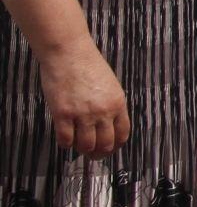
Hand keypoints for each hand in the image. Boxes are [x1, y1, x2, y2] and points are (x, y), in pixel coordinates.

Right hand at [39, 39, 128, 158]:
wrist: (69, 52)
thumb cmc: (88, 66)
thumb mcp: (110, 85)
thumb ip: (110, 105)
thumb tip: (107, 126)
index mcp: (118, 103)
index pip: (123, 134)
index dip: (115, 146)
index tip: (109, 149)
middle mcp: (103, 111)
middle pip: (105, 144)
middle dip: (99, 153)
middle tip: (92, 154)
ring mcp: (83, 114)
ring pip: (86, 146)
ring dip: (81, 149)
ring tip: (78, 145)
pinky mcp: (63, 114)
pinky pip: (65, 140)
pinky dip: (65, 143)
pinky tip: (65, 137)